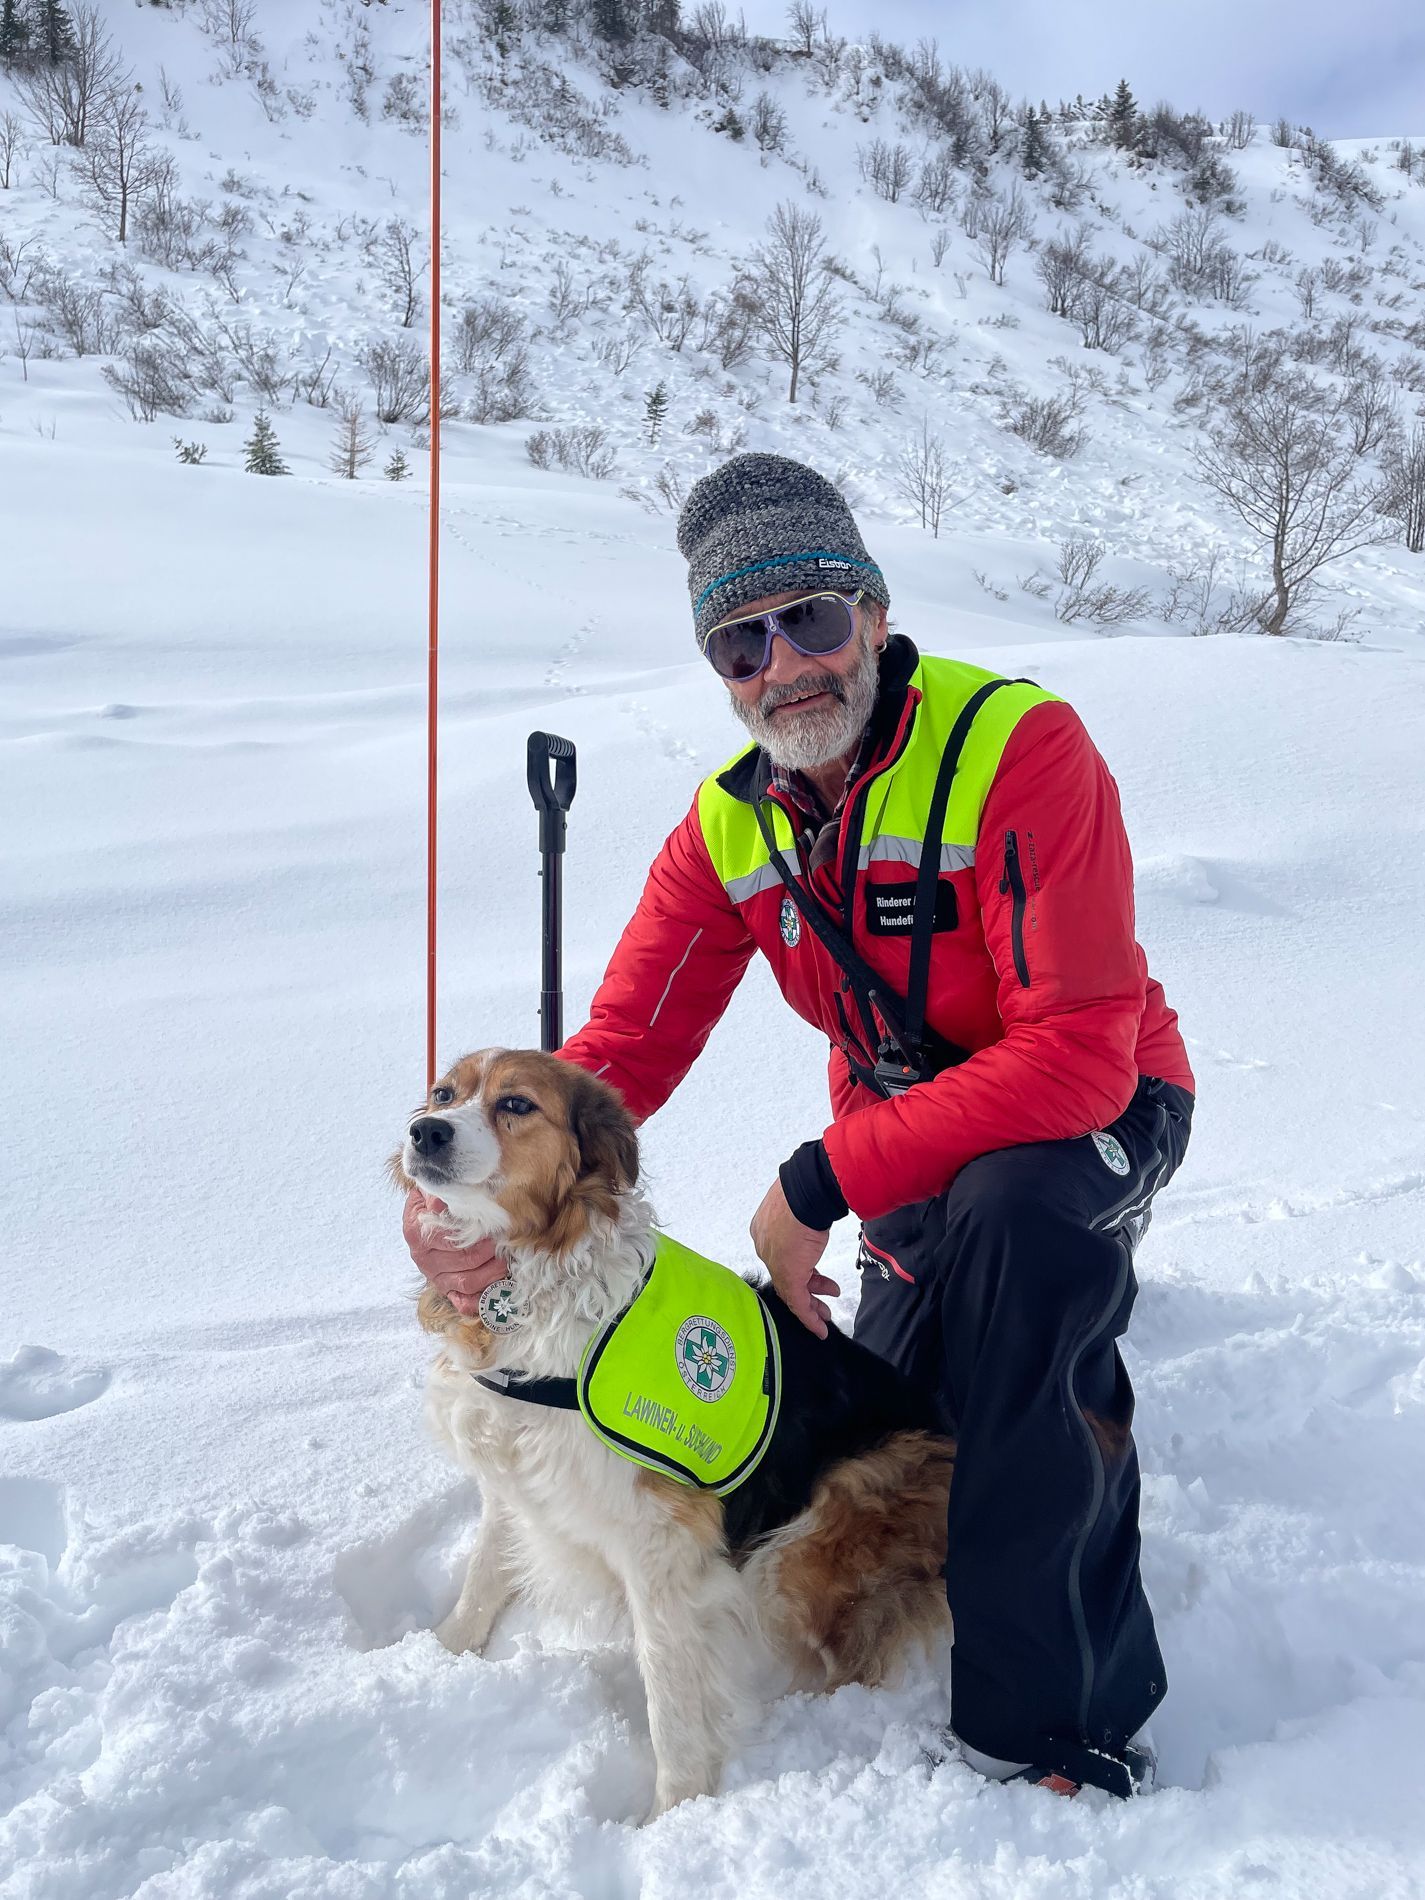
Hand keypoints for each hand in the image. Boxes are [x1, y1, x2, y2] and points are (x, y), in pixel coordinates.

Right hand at [403, 1188, 506, 1316]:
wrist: (425, 1216)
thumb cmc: (433, 1201)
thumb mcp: (431, 1191)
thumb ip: (438, 1193)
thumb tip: (441, 1201)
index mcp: (416, 1232)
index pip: (449, 1237)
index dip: (475, 1232)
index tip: (492, 1224)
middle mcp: (423, 1258)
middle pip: (463, 1260)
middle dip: (490, 1251)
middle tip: (505, 1240)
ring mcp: (435, 1276)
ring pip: (468, 1282)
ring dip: (491, 1272)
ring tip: (505, 1259)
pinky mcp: (446, 1289)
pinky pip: (463, 1301)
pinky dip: (481, 1300)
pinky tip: (496, 1289)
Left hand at [749, 1178, 838, 1338]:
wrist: (805, 1193)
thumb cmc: (804, 1192)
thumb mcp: (800, 1206)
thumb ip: (803, 1216)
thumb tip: (817, 1210)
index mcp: (764, 1229)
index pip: (781, 1256)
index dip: (800, 1267)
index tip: (815, 1274)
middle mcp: (765, 1247)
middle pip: (786, 1275)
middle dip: (807, 1289)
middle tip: (821, 1301)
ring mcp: (775, 1262)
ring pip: (792, 1291)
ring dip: (811, 1306)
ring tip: (825, 1315)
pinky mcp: (787, 1275)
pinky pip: (797, 1302)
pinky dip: (809, 1317)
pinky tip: (820, 1328)